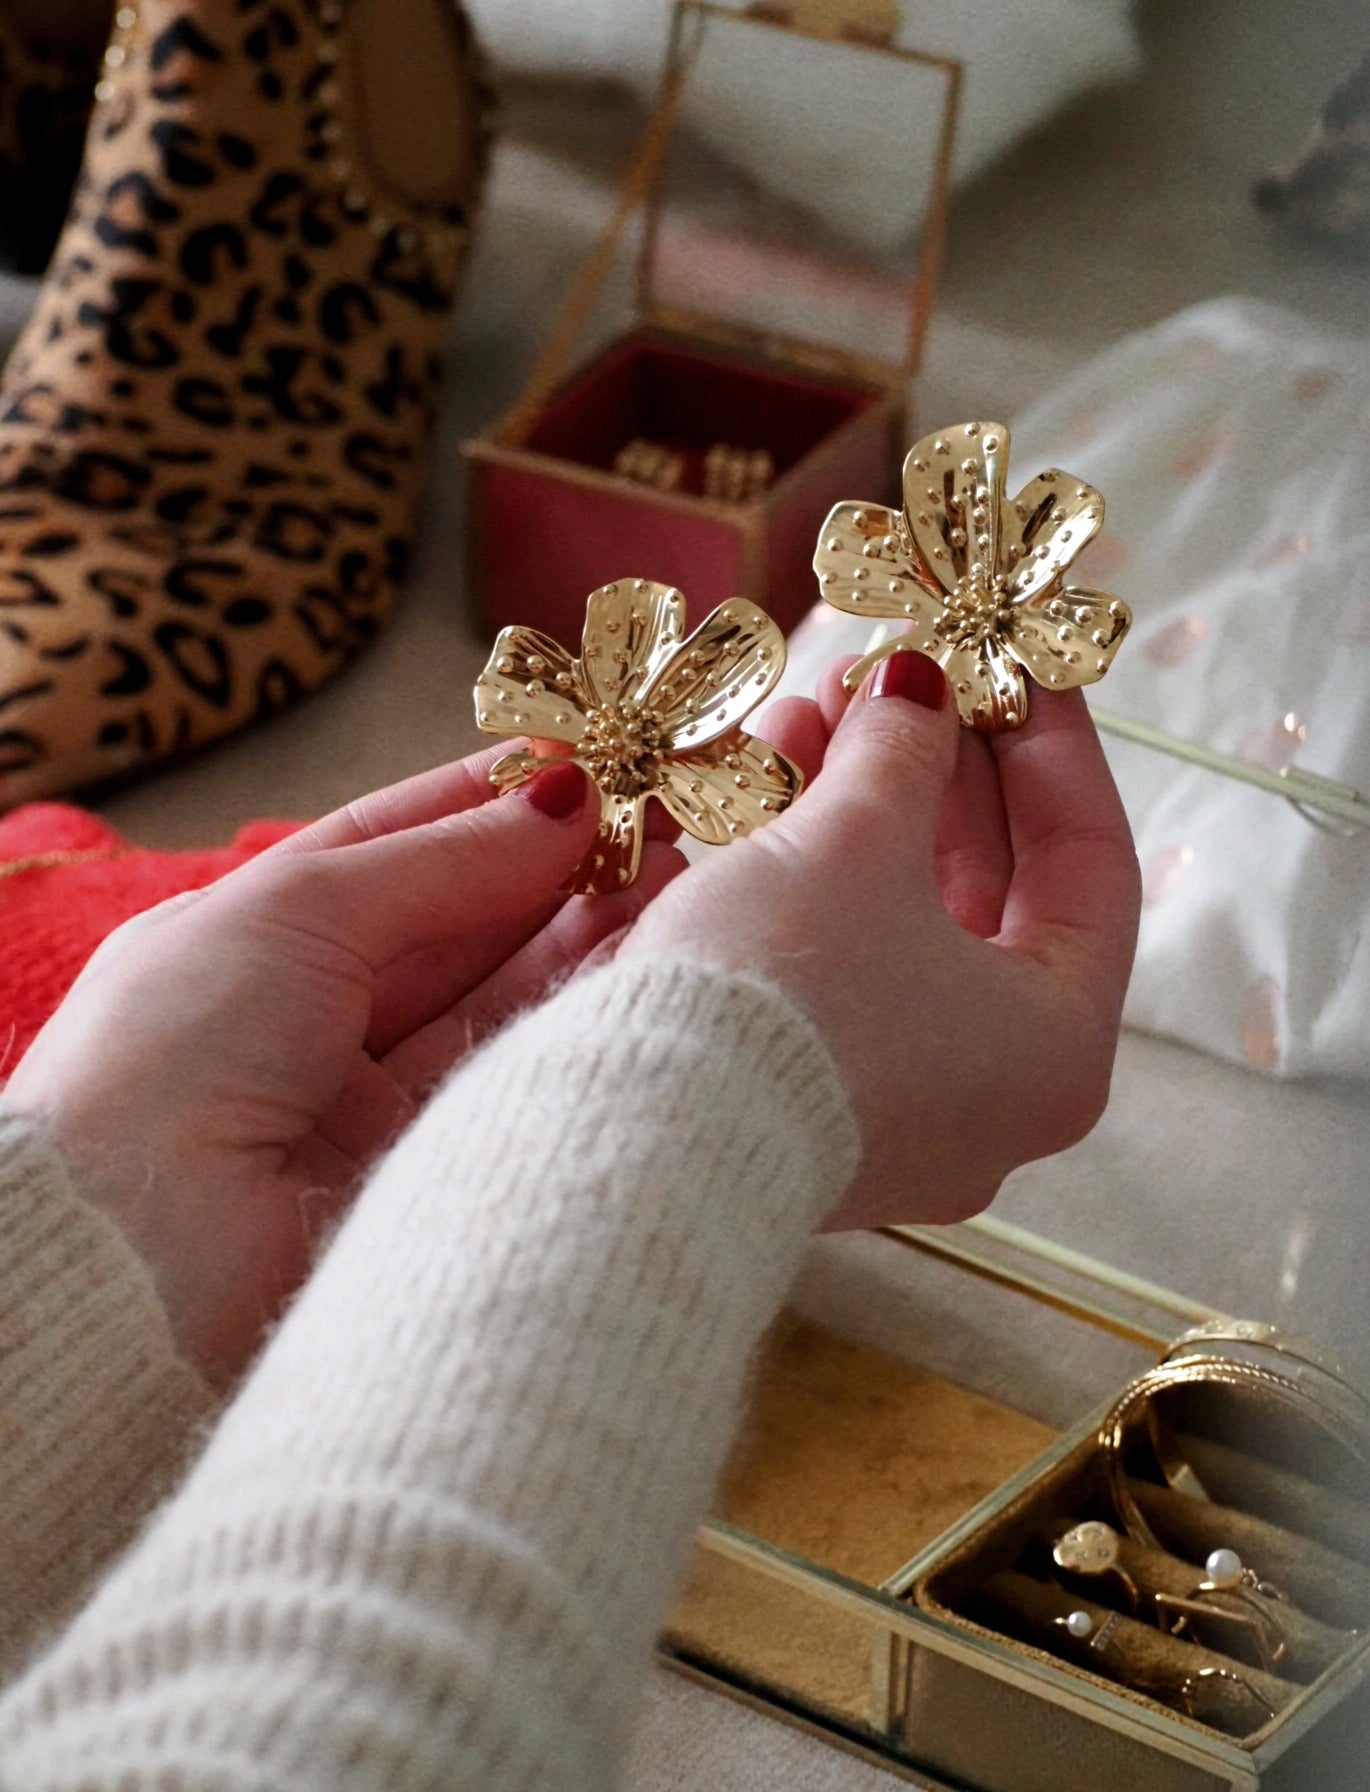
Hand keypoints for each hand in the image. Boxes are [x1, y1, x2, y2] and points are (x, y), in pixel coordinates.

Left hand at [3, 747, 695, 1386]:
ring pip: (504, 996)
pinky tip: (645, 960)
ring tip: (674, 875)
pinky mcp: (429, 1171)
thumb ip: (447, 857)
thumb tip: (568, 794)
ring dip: (588, 933)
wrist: (132, 1256)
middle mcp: (324, 1011)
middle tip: (666, 816)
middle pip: (468, 920)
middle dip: (562, 864)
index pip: (402, 843)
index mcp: (263, 931)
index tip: (596, 760)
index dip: (496, 799)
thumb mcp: (302, 908)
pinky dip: (579, 1017)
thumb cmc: (179, 1044)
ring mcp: (378, 1097)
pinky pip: (516, 1075)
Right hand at [616, 649, 1140, 1227]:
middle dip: (942, 772)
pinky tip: (778, 790)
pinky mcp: (823, 1114)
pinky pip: (854, 972)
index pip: (1091, 863)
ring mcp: (910, 1114)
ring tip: (821, 710)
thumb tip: (916, 684)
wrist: (634, 1135)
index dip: (1054, 744)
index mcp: (1059, 1046)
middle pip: (997, 896)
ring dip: (872, 815)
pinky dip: (828, 882)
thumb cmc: (784, 992)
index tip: (1017, 661)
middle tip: (908, 678)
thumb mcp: (853, 841)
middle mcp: (1001, 1096)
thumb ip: (902, 747)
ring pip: (914, 929)